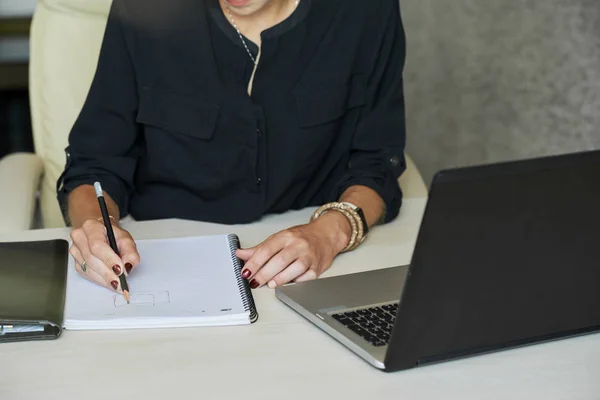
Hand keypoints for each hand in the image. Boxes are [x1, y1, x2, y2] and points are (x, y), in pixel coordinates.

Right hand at [69, 218, 139, 291]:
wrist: (103, 234)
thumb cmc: (113, 235)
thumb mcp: (126, 239)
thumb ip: (130, 252)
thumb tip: (128, 265)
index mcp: (91, 227)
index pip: (97, 245)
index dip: (109, 259)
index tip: (120, 270)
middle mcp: (79, 237)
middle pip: (92, 259)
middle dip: (108, 273)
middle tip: (121, 282)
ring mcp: (75, 250)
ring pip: (89, 269)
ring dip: (104, 279)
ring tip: (118, 284)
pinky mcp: (76, 262)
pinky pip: (87, 274)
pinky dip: (100, 280)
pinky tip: (109, 282)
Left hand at [236, 212, 350, 288]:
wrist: (326, 235)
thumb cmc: (301, 237)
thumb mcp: (279, 238)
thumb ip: (260, 249)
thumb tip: (240, 254)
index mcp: (286, 236)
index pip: (266, 250)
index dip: (254, 262)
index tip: (245, 272)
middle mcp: (298, 245)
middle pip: (279, 261)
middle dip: (264, 274)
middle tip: (254, 282)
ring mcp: (309, 256)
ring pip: (293, 270)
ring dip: (279, 279)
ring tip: (270, 284)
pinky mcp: (317, 267)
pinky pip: (305, 278)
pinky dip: (295, 283)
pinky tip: (287, 284)